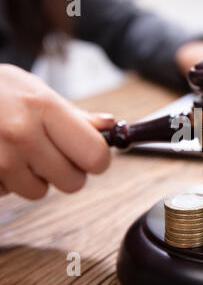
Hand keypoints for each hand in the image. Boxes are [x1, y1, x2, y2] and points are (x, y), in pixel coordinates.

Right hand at [0, 64, 113, 199]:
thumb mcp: (36, 91)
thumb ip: (75, 115)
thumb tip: (111, 127)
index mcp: (44, 108)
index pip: (94, 155)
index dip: (97, 159)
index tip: (90, 155)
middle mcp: (21, 134)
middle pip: (72, 181)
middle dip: (68, 172)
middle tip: (52, 153)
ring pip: (39, 192)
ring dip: (34, 177)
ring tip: (19, 151)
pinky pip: (8, 193)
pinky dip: (7, 180)